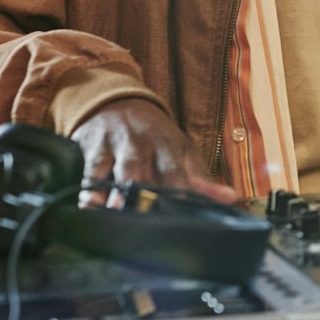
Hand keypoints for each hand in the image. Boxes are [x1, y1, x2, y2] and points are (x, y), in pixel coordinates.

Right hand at [71, 98, 237, 206]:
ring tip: (118, 212)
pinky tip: (89, 205)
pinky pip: (90, 169)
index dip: (179, 192)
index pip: (176, 171)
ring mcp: (117, 145)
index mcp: (169, 145)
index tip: (182, 214)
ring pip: (119, 170)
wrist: (117, 100)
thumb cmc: (155, 135)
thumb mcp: (181, 150)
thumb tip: (231, 199)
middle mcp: (143, 144)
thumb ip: (202, 178)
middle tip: (148, 219)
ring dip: (119, 192)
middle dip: (145, 193)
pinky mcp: (93, 148)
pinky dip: (89, 187)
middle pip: (146, 171)